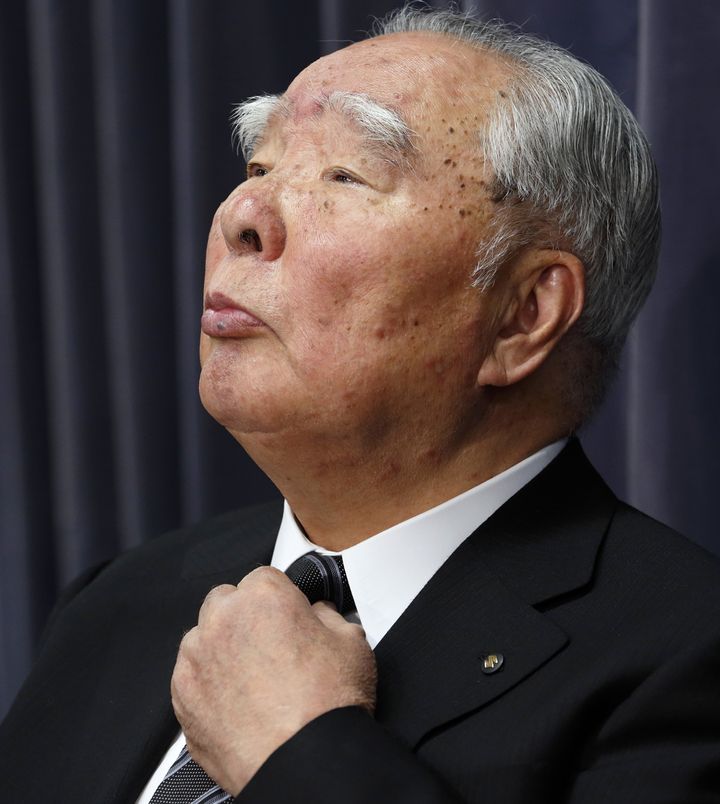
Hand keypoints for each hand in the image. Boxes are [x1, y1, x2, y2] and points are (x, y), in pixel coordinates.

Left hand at [171, 566, 376, 794]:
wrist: (305, 762)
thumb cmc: (328, 705)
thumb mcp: (352, 641)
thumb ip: (328, 615)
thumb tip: (319, 615)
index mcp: (263, 595)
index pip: (265, 578)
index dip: (281, 599)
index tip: (289, 618)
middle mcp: (223, 619)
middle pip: (227, 601)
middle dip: (245, 617)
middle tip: (271, 647)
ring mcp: (196, 657)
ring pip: (204, 637)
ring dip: (223, 648)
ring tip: (254, 678)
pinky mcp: (181, 696)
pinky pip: (191, 676)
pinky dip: (208, 683)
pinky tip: (237, 702)